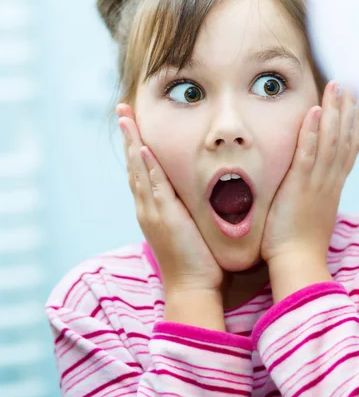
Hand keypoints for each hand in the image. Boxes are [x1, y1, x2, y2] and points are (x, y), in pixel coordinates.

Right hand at [116, 103, 224, 295]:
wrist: (193, 286)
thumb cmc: (196, 257)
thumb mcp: (188, 224)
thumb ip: (186, 204)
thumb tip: (193, 187)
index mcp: (153, 207)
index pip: (141, 169)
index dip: (135, 145)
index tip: (132, 122)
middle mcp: (147, 206)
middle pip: (133, 165)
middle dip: (128, 136)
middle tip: (122, 111)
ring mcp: (152, 211)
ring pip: (138, 171)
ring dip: (131, 143)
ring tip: (126, 118)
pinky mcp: (163, 217)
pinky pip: (152, 187)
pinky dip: (145, 167)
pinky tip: (141, 148)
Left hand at [260, 82, 358, 266]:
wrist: (297, 262)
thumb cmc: (299, 242)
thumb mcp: (313, 212)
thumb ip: (315, 193)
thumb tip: (311, 183)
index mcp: (333, 186)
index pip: (348, 149)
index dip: (352, 124)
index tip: (354, 104)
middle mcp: (331, 181)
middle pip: (345, 139)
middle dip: (347, 110)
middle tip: (349, 86)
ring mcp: (318, 182)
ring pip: (331, 141)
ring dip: (334, 112)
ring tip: (337, 87)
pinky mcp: (301, 186)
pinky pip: (309, 154)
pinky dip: (313, 132)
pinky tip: (314, 111)